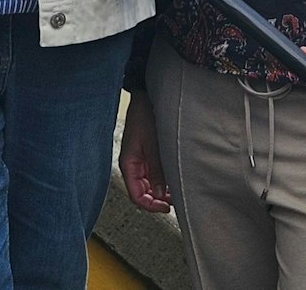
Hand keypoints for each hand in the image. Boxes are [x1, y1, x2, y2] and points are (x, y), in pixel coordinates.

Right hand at [118, 92, 171, 212]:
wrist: (146, 97)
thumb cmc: (144, 116)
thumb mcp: (152, 144)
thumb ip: (156, 169)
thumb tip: (160, 194)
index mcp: (128, 164)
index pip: (136, 195)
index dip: (150, 206)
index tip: (166, 208)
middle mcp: (133, 165)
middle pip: (142, 193)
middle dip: (157, 201)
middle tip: (175, 203)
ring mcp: (140, 161)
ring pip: (149, 186)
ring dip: (161, 192)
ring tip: (176, 193)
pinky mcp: (148, 155)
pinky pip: (153, 175)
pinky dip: (162, 182)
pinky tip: (173, 182)